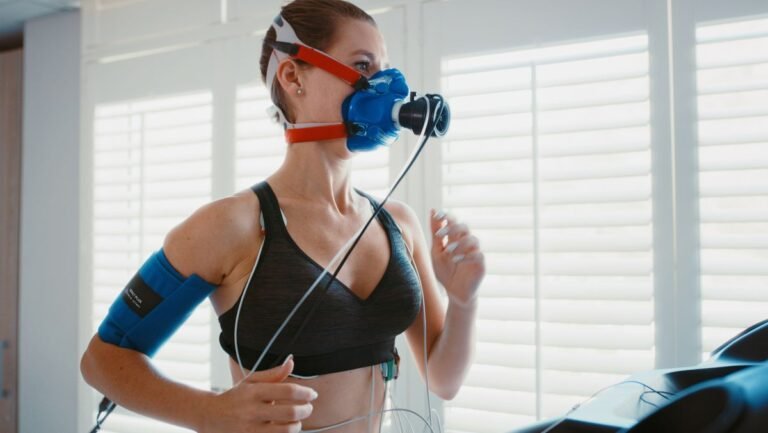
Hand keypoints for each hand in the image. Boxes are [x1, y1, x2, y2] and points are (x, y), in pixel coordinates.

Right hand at [199, 355, 316, 432]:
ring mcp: (250, 429)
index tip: (312, 394)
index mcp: (254, 391)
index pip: (287, 391)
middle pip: (290, 412)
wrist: (209, 417)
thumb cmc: (236, 397)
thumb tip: (292, 362)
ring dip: (297, 425)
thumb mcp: (251, 382)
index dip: (305, 392)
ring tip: (297, 421)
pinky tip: (285, 429)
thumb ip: (273, 374)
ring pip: (286, 431)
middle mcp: (251, 410)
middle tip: (308, 408)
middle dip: (306, 410)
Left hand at [430, 209, 484, 306]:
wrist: (454, 292)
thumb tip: (433, 210)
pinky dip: (466, 256)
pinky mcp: (481, 264)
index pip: (454, 221)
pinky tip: (456, 260)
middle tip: (440, 235)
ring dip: (459, 243)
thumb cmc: (445, 271)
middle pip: (464, 226)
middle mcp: (466, 243)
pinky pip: (478, 254)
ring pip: (473, 239)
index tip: (437, 215)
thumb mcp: (436, 252)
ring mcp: (475, 252)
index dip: (447, 215)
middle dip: (452, 228)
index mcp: (455, 238)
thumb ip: (436, 234)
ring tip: (448, 252)